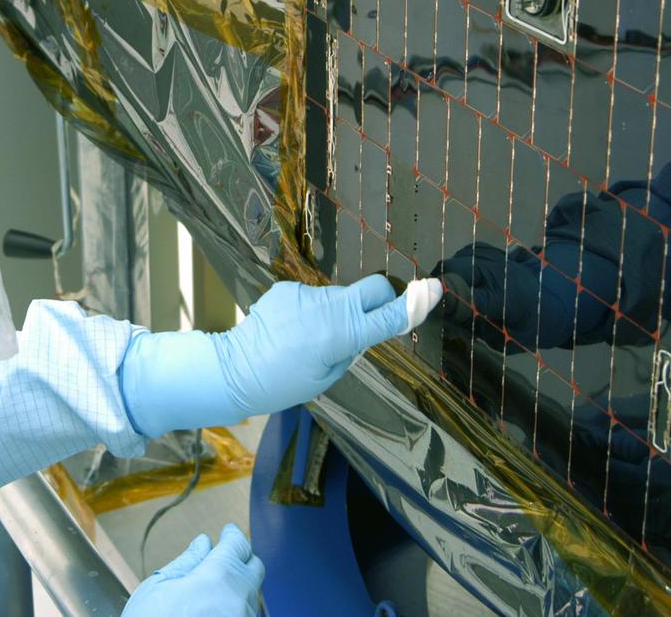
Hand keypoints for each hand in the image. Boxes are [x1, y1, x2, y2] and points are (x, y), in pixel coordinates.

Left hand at [120, 275, 441, 436]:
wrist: (235, 370)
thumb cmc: (284, 382)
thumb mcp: (328, 375)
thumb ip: (351, 347)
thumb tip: (360, 327)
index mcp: (341, 335)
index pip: (388, 318)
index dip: (414, 306)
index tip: (435, 289)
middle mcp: (327, 307)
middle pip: (372, 288)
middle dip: (381, 298)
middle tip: (371, 317)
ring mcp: (306, 294)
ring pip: (338, 297)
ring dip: (335, 313)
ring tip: (308, 339)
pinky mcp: (287, 288)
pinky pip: (312, 297)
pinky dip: (310, 311)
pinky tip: (290, 330)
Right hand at [122, 525, 263, 616]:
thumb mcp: (157, 589)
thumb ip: (186, 562)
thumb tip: (203, 544)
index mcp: (219, 578)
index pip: (238, 545)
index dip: (232, 535)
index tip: (227, 531)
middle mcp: (241, 601)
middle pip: (254, 568)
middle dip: (240, 559)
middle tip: (221, 557)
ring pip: (251, 597)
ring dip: (237, 589)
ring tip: (209, 593)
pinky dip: (234, 610)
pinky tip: (212, 613)